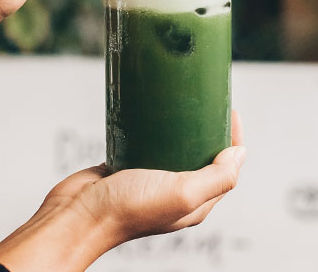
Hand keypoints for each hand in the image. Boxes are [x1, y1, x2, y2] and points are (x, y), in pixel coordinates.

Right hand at [0, 111, 245, 271]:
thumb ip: (217, 177)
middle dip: (208, 130)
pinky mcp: (127, 166)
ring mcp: (151, 179)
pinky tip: (153, 112)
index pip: (226, 168)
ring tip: (182, 101)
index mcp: (195, 202)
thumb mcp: (182, 194)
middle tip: (207, 101)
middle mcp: (175, 192)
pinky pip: (147, 144)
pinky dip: (154, 129)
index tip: (229, 110)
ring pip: (174, 148)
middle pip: (201, 156)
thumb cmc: (127, 209)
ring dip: (182, 127)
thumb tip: (240, 154)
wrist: (77, 215)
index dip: (232, 139)